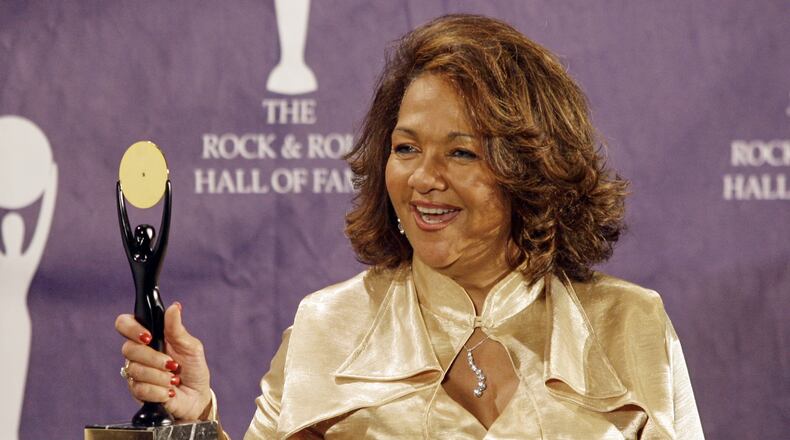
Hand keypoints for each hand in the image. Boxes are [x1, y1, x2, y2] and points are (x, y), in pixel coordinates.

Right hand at [115, 302, 211, 420]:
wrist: (196, 395)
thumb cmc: (193, 367)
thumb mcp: (190, 346)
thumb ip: (177, 328)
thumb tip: (174, 306)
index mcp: (149, 336)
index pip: (125, 324)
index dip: (131, 329)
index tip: (148, 337)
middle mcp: (139, 352)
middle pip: (128, 349)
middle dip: (153, 358)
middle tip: (172, 364)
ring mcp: (135, 371)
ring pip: (135, 370)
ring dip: (159, 376)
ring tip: (173, 379)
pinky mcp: (137, 390)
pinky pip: (139, 388)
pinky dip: (158, 390)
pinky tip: (169, 391)